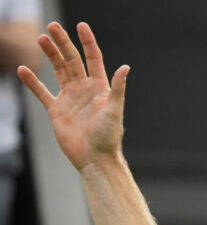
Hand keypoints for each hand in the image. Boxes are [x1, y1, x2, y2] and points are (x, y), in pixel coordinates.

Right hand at [17, 22, 128, 169]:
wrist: (94, 158)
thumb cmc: (108, 136)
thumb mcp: (115, 110)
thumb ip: (118, 89)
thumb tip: (126, 67)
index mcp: (100, 87)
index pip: (93, 59)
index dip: (87, 42)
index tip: (81, 26)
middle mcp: (84, 89)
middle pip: (72, 60)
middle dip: (62, 43)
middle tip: (52, 27)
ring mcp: (70, 98)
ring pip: (58, 71)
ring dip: (50, 55)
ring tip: (40, 39)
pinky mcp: (56, 110)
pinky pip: (42, 92)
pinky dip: (32, 82)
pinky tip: (22, 70)